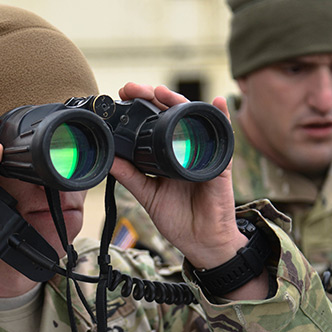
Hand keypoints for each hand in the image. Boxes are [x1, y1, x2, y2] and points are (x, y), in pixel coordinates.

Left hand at [111, 83, 267, 298]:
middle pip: (171, 114)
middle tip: (133, 89)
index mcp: (167, 155)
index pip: (153, 123)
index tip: (122, 96)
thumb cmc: (179, 219)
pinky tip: (216, 102)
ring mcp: (203, 153)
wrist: (202, 242)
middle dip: (153, 97)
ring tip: (163, 92)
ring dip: (179, 102)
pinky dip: (221, 117)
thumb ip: (130, 176)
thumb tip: (109, 158)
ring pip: (192, 119)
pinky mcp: (219, 163)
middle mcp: (185, 149)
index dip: (140, 108)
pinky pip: (222, 136)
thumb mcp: (148, 195)